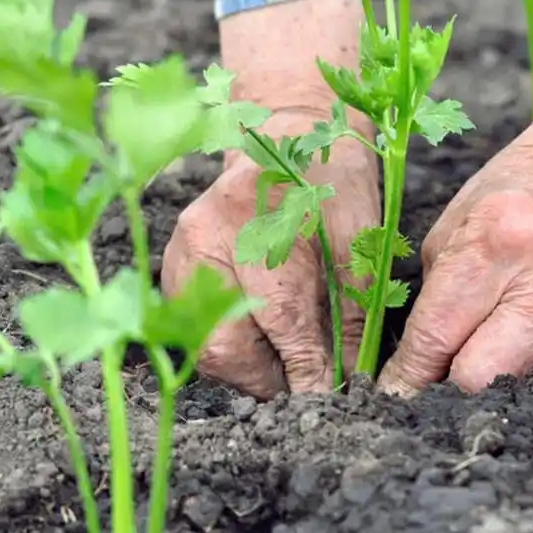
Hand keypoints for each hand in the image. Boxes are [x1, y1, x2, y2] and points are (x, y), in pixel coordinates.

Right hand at [163, 109, 380, 397]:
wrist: (284, 135)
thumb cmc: (329, 181)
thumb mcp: (358, 236)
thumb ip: (352, 308)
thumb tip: (350, 377)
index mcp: (260, 216)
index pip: (282, 317)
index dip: (306, 368)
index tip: (327, 397)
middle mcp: (207, 235)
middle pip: (226, 341)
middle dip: (268, 378)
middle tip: (304, 384)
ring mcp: (182, 251)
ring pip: (204, 343)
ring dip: (247, 367)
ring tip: (284, 363)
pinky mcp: (174, 264)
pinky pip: (194, 326)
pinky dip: (228, 343)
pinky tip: (258, 339)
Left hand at [376, 104, 532, 395]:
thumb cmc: (526, 189)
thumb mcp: (459, 221)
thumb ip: (435, 293)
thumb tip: (415, 366)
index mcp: (498, 240)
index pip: (437, 335)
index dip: (408, 375)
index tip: (393, 395)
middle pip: (482, 378)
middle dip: (454, 384)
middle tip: (444, 377)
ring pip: (532, 387)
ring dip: (510, 377)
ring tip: (507, 344)